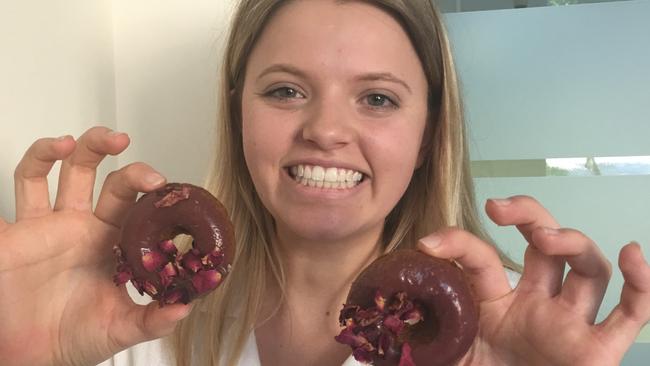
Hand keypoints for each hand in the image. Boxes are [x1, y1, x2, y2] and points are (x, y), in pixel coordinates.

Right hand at [0, 127, 191, 365]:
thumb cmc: (73, 338)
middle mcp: (78, 225)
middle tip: (121, 141)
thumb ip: (153, 319)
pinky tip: (29, 169)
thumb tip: (185, 310)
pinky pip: (2, 206)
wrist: (28, 358)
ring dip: (55, 151)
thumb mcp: (119, 329)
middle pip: (92, 172)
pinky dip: (16, 182)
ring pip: (48, 173)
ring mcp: (43, 226)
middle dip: (104, 149)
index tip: (160, 182)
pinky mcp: (10, 237)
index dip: (143, 183)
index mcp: (109, 239)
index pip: (130, 198)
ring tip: (69, 143)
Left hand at [418, 195, 649, 365]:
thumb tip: (381, 323)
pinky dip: (641, 286)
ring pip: (588, 268)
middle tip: (500, 208)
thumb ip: (417, 335)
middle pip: (546, 245)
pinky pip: (630, 315)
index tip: (428, 243)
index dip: (456, 243)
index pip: (481, 258)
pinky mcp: (598, 353)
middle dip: (529, 216)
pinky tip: (634, 254)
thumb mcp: (442, 354)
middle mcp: (536, 305)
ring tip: (545, 238)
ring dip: (572, 242)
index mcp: (494, 303)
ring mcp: (569, 324)